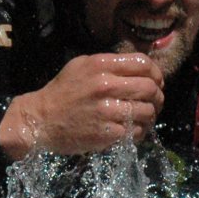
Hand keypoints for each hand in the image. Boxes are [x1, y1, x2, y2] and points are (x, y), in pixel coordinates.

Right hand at [0, 52, 163, 157]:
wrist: (40, 120)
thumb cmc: (63, 92)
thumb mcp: (82, 66)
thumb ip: (110, 64)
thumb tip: (142, 67)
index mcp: (100, 65)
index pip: (143, 64)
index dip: (156, 73)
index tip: (156, 82)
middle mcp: (105, 85)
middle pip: (150, 88)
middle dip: (158, 96)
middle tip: (156, 102)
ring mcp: (107, 111)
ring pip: (147, 111)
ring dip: (151, 116)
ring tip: (145, 118)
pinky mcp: (108, 133)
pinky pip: (137, 132)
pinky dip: (139, 132)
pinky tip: (133, 130)